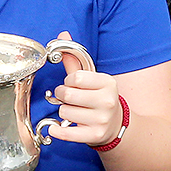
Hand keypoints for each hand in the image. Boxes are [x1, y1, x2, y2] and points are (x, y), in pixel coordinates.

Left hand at [41, 32, 121, 146]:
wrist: (115, 124)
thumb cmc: (99, 97)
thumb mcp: (91, 78)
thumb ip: (74, 59)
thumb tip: (62, 34)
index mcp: (108, 83)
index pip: (75, 77)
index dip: (68, 81)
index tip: (72, 84)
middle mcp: (107, 101)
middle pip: (68, 95)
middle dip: (62, 96)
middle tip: (68, 98)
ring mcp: (101, 120)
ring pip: (64, 112)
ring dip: (63, 112)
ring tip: (74, 111)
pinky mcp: (94, 135)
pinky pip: (66, 133)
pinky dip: (57, 131)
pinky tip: (56, 127)